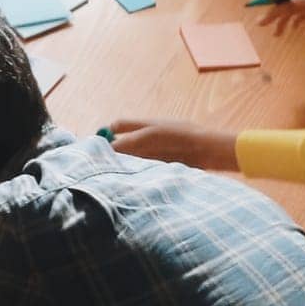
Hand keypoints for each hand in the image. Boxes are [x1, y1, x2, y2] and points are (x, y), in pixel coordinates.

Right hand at [108, 119, 239, 170]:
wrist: (209, 151)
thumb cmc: (181, 137)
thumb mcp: (150, 136)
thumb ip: (127, 142)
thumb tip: (108, 149)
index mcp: (146, 124)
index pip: (119, 126)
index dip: (106, 133)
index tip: (94, 147)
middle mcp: (149, 138)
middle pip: (124, 144)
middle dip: (113, 153)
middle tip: (101, 165)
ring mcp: (157, 152)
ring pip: (133, 158)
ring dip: (124, 165)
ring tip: (114, 175)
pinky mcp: (163, 166)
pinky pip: (143, 169)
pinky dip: (135, 173)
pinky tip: (131, 180)